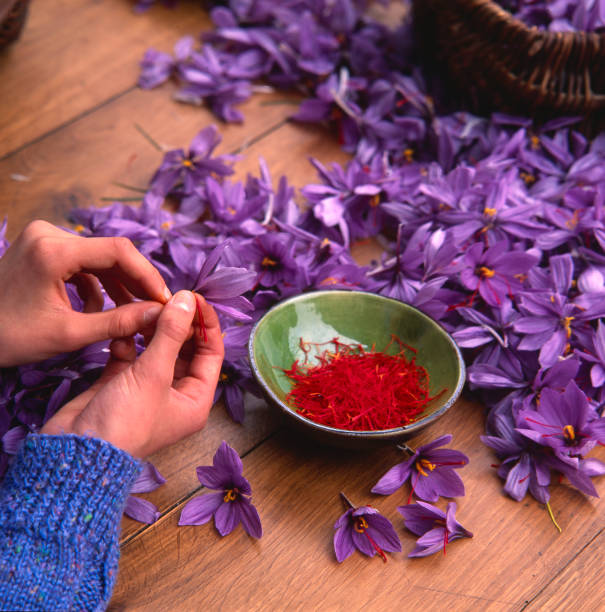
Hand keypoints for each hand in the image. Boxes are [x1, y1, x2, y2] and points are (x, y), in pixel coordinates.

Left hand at [0, 220, 170, 366]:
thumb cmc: (10, 337)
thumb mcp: (69, 334)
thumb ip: (119, 323)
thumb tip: (159, 315)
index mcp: (53, 250)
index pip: (118, 251)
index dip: (148, 275)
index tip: (165, 300)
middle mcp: (49, 234)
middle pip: (111, 252)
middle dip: (135, 282)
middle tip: (155, 308)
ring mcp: (44, 238)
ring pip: (99, 258)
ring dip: (118, 286)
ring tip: (131, 314)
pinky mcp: (42, 248)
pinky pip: (83, 262)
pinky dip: (96, 284)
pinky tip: (98, 309)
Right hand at [41, 291, 223, 457]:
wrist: (75, 452)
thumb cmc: (124, 421)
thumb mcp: (154, 374)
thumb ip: (172, 333)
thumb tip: (188, 299)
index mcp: (195, 399)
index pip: (212, 353)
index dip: (205, 324)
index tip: (194, 297)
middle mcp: (176, 394)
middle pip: (185, 349)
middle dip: (177, 324)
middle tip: (165, 299)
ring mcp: (148, 388)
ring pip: (157, 349)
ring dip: (151, 329)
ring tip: (143, 309)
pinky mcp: (121, 383)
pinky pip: (131, 355)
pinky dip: (127, 342)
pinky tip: (121, 332)